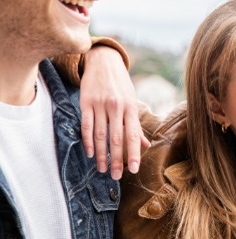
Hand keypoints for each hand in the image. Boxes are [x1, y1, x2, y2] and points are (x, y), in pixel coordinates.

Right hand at [80, 46, 148, 179]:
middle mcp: (117, 107)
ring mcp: (101, 104)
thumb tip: (146, 145)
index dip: (133, 153)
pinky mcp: (86, 102)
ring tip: (102, 169)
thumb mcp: (132, 102)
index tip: (133, 169)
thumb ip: (136, 125)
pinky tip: (90, 153)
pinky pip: (86, 125)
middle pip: (116, 138)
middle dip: (117, 159)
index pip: (133, 135)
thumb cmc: (121, 86)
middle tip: (116, 176)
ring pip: (100, 135)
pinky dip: (88, 141)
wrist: (104, 62)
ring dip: (101, 154)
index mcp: (131, 108)